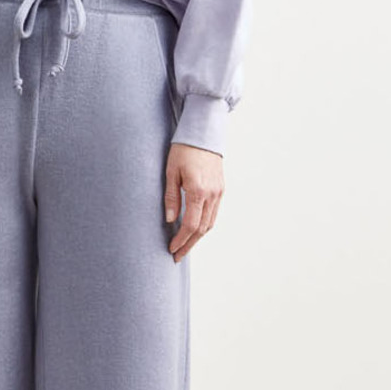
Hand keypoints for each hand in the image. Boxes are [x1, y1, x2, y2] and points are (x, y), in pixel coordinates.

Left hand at [164, 142, 223, 261]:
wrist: (203, 133)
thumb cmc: (183, 150)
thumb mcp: (170, 172)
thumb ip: (171, 197)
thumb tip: (169, 220)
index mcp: (198, 190)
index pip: (190, 224)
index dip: (181, 240)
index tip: (171, 249)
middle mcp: (212, 193)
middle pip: (202, 228)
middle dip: (189, 244)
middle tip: (177, 256)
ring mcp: (219, 191)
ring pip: (210, 223)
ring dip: (197, 237)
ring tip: (185, 247)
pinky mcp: (221, 188)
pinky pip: (214, 213)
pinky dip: (204, 225)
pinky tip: (195, 231)